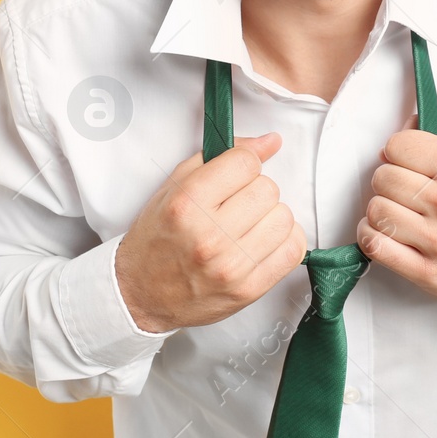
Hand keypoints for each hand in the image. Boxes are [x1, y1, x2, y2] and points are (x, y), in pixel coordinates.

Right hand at [117, 132, 307, 332]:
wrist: (143, 295)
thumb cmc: (157, 241)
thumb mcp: (174, 188)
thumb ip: (220, 157)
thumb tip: (269, 142)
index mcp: (187, 205)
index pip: (245, 163)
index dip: (244, 163)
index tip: (237, 173)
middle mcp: (209, 236)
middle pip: (268, 189)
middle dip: (255, 189)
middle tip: (237, 203)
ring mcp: (231, 266)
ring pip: (284, 218)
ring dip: (270, 216)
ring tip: (248, 224)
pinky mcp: (248, 289)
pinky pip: (293, 250)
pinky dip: (284, 241)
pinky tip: (263, 241)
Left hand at [356, 118, 436, 305]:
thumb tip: (400, 130)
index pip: (398, 145)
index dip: (397, 151)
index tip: (404, 161)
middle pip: (382, 177)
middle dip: (388, 182)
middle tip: (403, 190)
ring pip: (376, 210)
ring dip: (381, 211)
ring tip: (398, 213)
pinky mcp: (427, 272)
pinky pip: (375, 245)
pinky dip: (373, 237)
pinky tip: (388, 234)